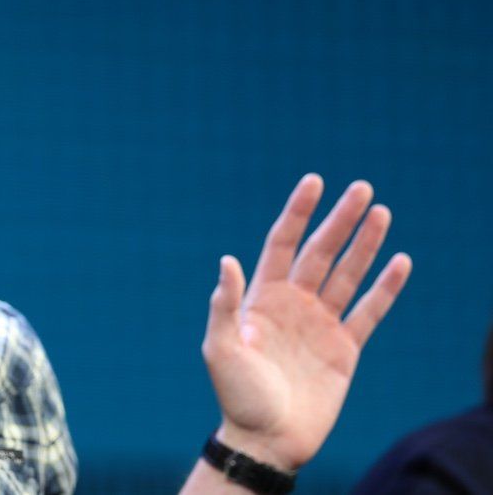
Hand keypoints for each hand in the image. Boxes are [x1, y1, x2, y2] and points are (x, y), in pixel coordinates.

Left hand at [201, 174, 411, 470]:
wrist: (266, 438)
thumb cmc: (237, 395)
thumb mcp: (220, 349)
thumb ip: (224, 306)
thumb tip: (227, 260)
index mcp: (260, 298)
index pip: (282, 244)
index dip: (298, 213)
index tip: (314, 182)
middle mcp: (292, 304)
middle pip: (320, 252)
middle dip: (339, 220)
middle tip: (362, 188)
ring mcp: (320, 324)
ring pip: (347, 275)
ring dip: (364, 245)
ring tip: (382, 212)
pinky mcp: (344, 348)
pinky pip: (369, 311)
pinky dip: (385, 287)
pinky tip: (400, 261)